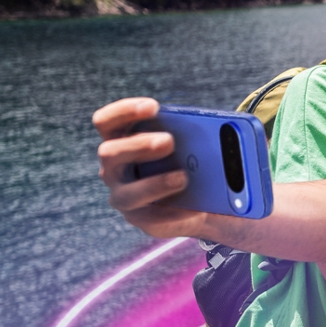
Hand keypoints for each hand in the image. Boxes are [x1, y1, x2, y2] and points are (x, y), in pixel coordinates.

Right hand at [92, 97, 208, 238]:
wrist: (198, 198)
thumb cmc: (187, 158)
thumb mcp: (189, 143)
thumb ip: (192, 134)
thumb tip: (219, 130)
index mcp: (121, 140)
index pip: (106, 122)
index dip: (125, 111)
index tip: (154, 107)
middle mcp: (114, 168)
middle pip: (110, 153)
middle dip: (139, 145)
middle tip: (169, 141)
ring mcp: (123, 195)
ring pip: (128, 193)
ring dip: (156, 184)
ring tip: (183, 178)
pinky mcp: (140, 219)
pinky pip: (152, 219)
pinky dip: (176, 213)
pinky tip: (196, 210)